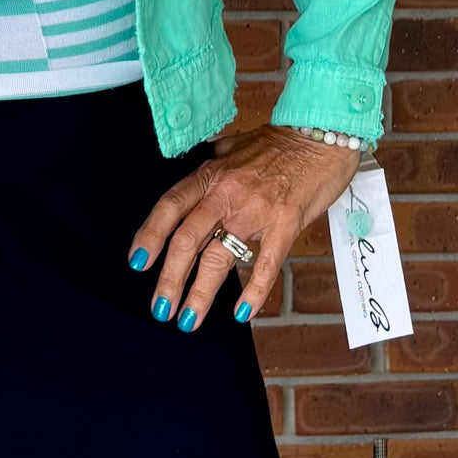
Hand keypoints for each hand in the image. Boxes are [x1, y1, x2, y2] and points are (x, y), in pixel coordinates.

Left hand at [126, 123, 361, 330]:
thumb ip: (215, 159)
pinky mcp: (284, 224)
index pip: (170, 206)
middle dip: (170, 278)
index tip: (136, 262)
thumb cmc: (280, 142)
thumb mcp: (236, 145)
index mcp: (211, 175)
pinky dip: (253, 292)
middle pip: (188, 239)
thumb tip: (199, 162)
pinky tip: (241, 314)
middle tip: (159, 308)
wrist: (321, 136)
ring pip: (219, 257)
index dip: (150, 234)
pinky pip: (265, 264)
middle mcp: (226, 193)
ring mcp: (255, 210)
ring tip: (188, 321)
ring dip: (200, 293)